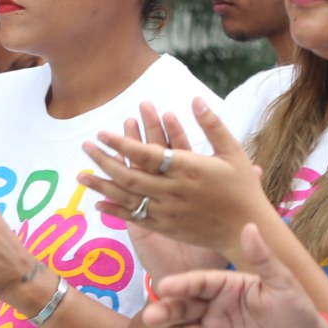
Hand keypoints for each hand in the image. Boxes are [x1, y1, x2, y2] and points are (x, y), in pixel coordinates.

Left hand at [77, 97, 267, 254]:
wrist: (247, 228)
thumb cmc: (242, 187)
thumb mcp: (233, 152)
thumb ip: (212, 125)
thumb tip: (195, 99)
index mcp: (188, 168)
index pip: (147, 154)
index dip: (122, 143)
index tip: (102, 133)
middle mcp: (173, 190)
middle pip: (129, 175)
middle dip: (103, 160)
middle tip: (85, 147)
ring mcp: (167, 211)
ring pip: (127, 197)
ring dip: (101, 185)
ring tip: (80, 175)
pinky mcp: (165, 227)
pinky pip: (134, 218)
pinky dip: (115, 210)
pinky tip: (98, 202)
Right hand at [143, 222, 326, 327]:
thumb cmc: (295, 309)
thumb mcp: (282, 283)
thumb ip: (262, 258)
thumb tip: (249, 226)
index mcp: (225, 287)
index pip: (198, 283)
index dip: (181, 285)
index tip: (164, 286)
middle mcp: (213, 308)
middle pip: (184, 309)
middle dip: (166, 312)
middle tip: (152, 317)